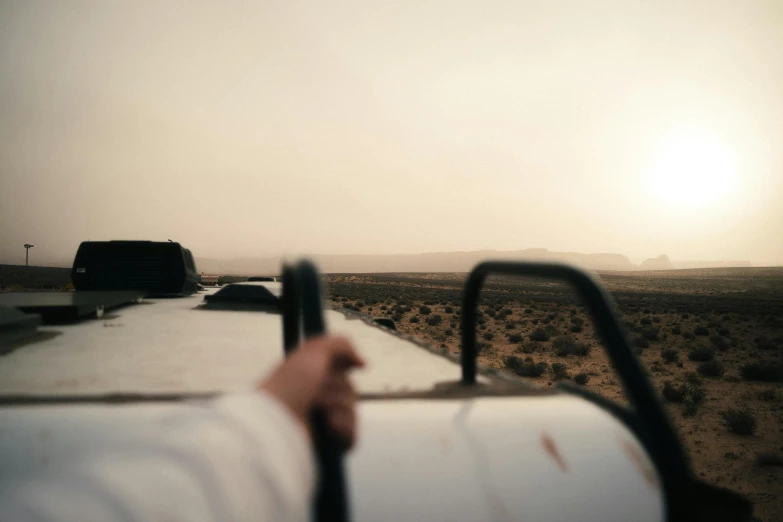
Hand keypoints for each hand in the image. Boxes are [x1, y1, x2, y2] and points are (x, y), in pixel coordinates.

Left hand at [260, 335, 364, 450]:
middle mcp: (313, 401)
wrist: (276, 420)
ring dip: (338, 407)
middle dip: (336, 388)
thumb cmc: (290, 384)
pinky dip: (343, 429)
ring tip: (318, 413)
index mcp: (308, 379)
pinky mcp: (327, 446)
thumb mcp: (315, 350)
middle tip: (316, 392)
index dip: (345, 368)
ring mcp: (320, 425)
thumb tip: (362, 363)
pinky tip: (328, 428)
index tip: (354, 366)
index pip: (340, 371)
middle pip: (349, 389)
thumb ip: (341, 345)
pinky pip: (351, 435)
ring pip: (351, 412)